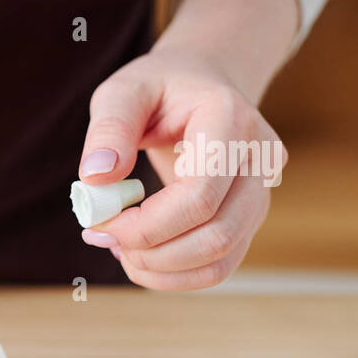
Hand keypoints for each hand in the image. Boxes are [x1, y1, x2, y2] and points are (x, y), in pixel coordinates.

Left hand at [78, 0, 297, 289]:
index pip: (200, 194)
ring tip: (118, 249)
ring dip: (161, 270)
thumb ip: (109, 128)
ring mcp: (262, 192)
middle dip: (151, 252)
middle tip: (101, 238)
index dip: (147, 224)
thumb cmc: (160, 87)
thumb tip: (95, 179)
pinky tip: (140, 255)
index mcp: (231, 120)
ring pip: (221, 260)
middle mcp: (260, 159)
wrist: (203, 83)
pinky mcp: (249, 218)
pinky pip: (219, 266)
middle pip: (217, 235)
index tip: (99, 225)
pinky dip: (174, 274)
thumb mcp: (124, 90)